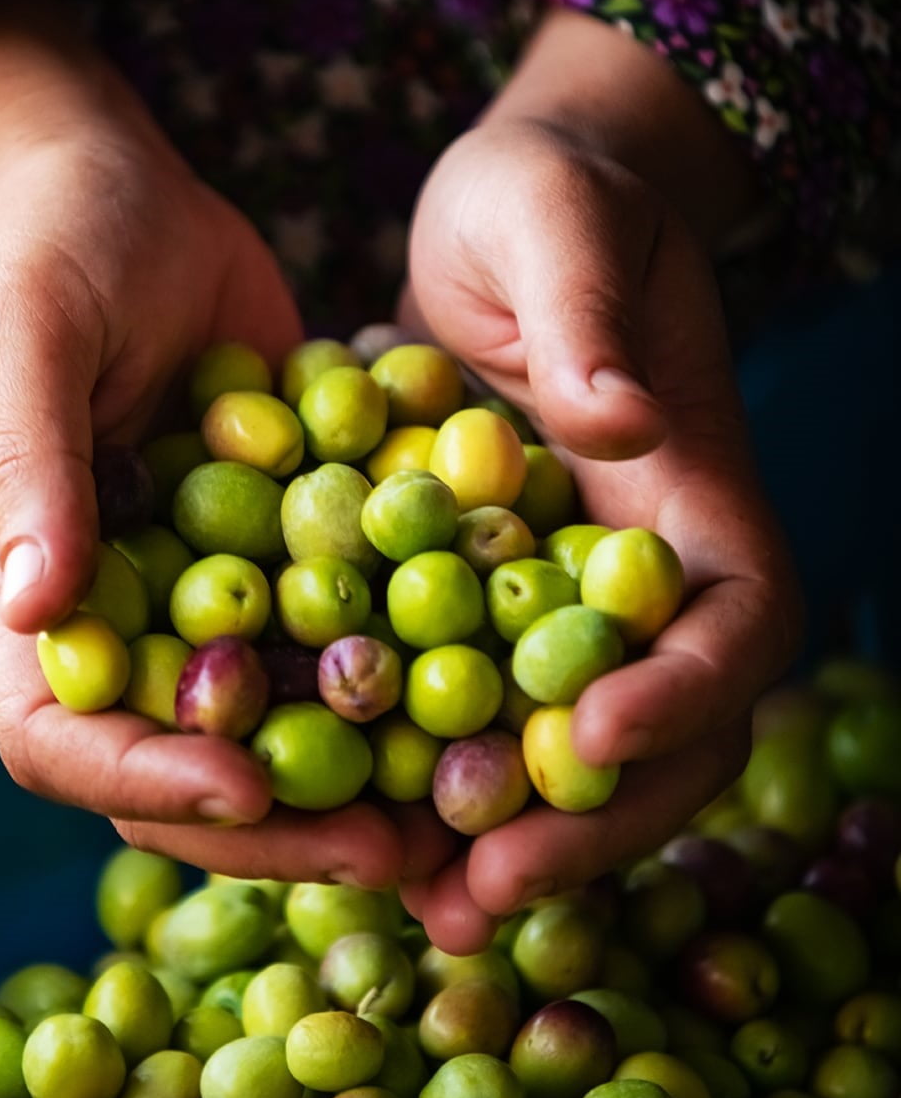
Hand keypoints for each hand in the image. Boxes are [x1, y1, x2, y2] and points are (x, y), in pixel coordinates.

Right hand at [0, 0, 445, 888]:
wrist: (130, 194)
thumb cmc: (50, 250)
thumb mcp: (23, 337)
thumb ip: (32, 464)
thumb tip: (41, 609)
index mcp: (32, 596)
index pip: (59, 734)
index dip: (143, 776)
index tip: (244, 786)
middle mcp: (127, 616)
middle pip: (187, 760)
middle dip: (282, 823)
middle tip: (395, 850)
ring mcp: (216, 589)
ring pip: (285, 717)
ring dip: (366, 775)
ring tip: (465, 814)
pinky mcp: (294, 544)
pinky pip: (349, 626)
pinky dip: (412, 671)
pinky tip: (495, 698)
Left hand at [400, 9, 802, 950]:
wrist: (500, 217)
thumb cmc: (544, 197)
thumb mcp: (554, 219)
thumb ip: (587, 312)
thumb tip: (617, 421)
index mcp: (691, 487)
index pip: (735, 617)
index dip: (686, 693)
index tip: (591, 733)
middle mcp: (636, 564)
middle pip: (658, 727)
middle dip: (586, 816)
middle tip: (484, 885)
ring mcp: (557, 591)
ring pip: (563, 745)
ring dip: (508, 831)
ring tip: (422, 900)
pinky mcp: (478, 594)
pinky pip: (472, 706)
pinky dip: (430, 774)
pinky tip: (361, 824)